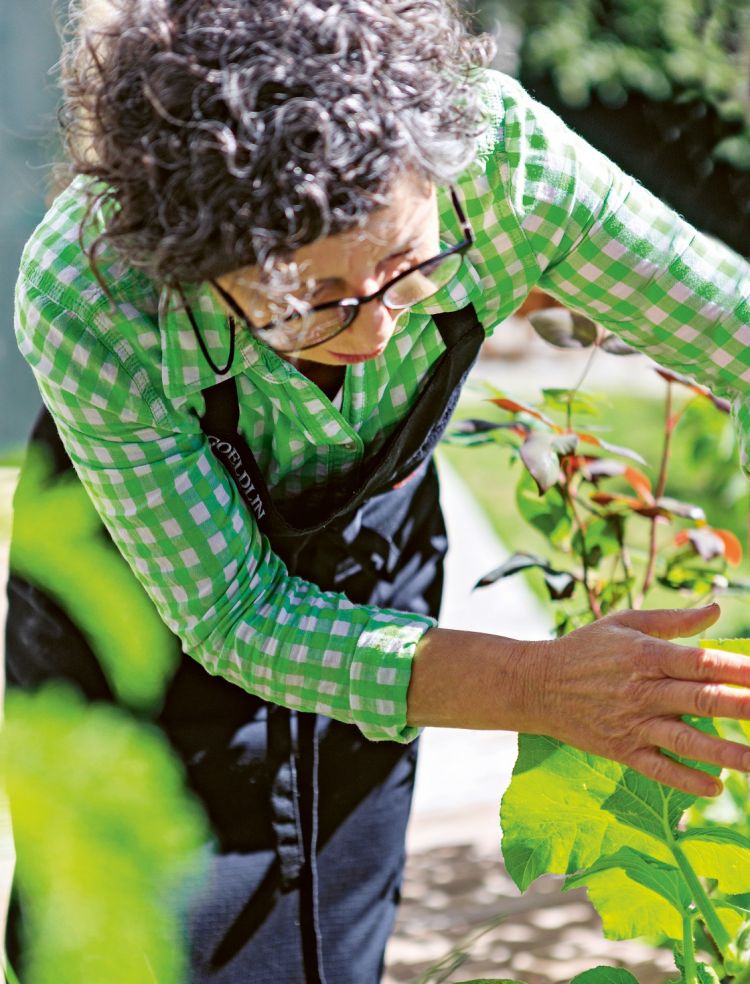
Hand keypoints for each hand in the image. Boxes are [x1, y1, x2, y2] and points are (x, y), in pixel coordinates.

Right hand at [536, 603, 749, 795]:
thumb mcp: (625, 623)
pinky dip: (687, 781)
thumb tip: (717, 609)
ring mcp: (633, 723)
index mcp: (646, 655)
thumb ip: (673, 620)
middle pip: (703, 700)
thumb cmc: (585, 649)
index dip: (740, 669)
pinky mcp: (621, 750)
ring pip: (688, 741)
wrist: (536, 684)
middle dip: (744, 707)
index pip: (702, 662)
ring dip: (728, 753)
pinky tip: (716, 787)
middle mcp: (643, 691)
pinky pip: (659, 769)